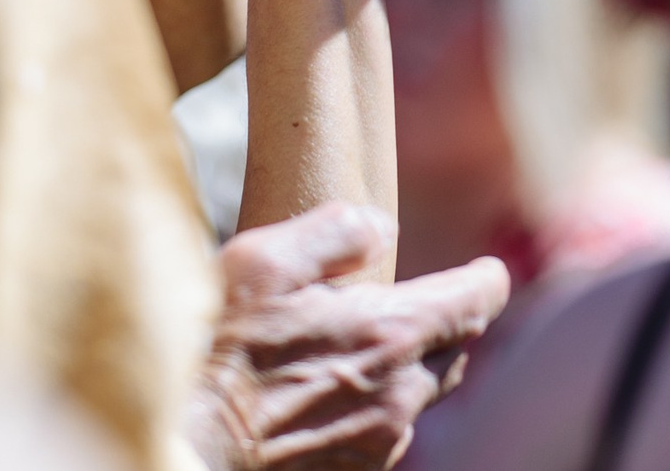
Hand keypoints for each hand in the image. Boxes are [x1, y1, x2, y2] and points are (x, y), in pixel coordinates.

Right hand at [186, 205, 509, 470]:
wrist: (184, 443)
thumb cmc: (219, 348)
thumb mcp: (268, 261)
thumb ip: (338, 232)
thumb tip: (382, 226)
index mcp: (392, 334)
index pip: (478, 301)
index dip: (485, 279)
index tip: (484, 269)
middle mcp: (400, 396)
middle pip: (456, 351)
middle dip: (449, 324)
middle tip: (427, 303)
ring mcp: (379, 443)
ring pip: (421, 397)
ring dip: (407, 369)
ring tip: (368, 350)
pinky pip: (386, 434)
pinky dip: (376, 407)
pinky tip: (336, 394)